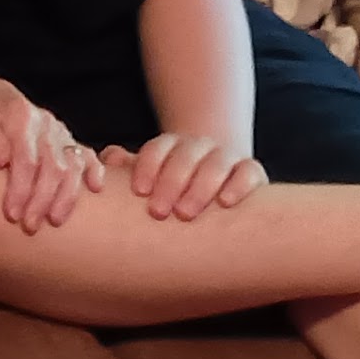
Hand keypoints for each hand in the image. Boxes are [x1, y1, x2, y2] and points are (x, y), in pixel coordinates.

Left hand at [0, 74, 101, 233]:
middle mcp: (45, 124)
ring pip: (73, 165)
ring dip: (66, 196)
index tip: (11, 214)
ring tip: (55, 220)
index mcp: (20, 116)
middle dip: (42, 200)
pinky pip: (87, 154)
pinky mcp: (66, 140)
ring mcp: (58, 132)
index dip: (20, 189)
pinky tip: (96, 188)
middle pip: (52, 166)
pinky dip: (94, 170)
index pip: (26, 159)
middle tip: (29, 226)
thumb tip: (0, 161)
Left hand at [112, 132, 262, 221]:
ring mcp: (227, 156)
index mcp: (172, 145)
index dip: (148, 167)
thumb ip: (128, 166)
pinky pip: (249, 172)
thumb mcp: (149, 176)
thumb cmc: (172, 187)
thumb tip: (109, 156)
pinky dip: (239, 185)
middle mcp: (199, 146)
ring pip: (216, 163)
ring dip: (200, 187)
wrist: (216, 185)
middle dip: (171, 182)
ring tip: (185, 213)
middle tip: (157, 212)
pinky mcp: (251, 170)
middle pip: (186, 156)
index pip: (158, 148)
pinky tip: (225, 202)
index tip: (139, 191)